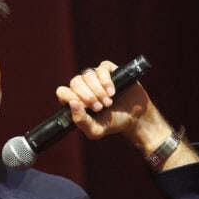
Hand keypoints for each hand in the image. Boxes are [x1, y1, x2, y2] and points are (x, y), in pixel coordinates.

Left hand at [57, 60, 198, 169]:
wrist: (135, 117)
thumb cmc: (112, 123)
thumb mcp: (95, 130)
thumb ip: (81, 121)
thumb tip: (72, 103)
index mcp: (75, 99)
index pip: (62, 92)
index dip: (71, 97)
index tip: (84, 107)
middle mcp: (83, 86)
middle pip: (75, 82)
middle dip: (87, 96)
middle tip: (99, 108)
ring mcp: (95, 77)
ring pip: (88, 75)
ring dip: (98, 91)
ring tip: (109, 103)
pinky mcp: (109, 70)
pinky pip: (102, 69)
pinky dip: (106, 81)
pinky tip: (113, 92)